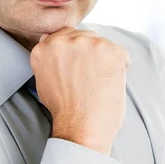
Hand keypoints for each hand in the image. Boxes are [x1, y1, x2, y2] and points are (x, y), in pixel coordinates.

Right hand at [30, 27, 130, 154]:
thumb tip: (49, 39)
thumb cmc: (64, 109)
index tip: (78, 68)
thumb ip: (48, 57)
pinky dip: (120, 67)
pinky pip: (121, 54)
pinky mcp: (112, 50)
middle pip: (84, 37)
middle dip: (89, 54)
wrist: (82, 127)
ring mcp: (90, 43)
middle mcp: (66, 40)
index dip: (75, 53)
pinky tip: (110, 83)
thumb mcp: (43, 79)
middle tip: (90, 78)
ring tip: (99, 83)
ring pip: (102, 44)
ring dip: (104, 60)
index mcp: (46, 46)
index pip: (65, 36)